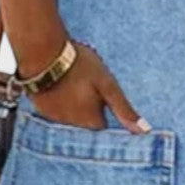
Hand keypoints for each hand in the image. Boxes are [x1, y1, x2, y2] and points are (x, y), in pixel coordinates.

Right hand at [28, 40, 151, 132]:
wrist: (43, 53)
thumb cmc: (78, 66)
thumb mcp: (108, 85)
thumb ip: (124, 109)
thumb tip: (143, 131)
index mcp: (90, 121)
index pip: (103, 124)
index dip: (104, 108)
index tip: (101, 94)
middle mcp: (71, 125)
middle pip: (86, 121)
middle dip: (88, 106)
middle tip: (86, 84)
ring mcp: (53, 118)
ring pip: (70, 115)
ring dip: (72, 103)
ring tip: (72, 81)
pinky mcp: (40, 108)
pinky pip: (54, 109)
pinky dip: (57, 99)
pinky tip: (58, 82)